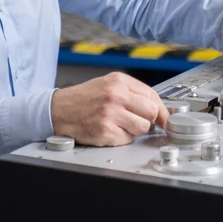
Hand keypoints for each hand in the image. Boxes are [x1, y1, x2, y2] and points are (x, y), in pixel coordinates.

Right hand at [50, 71, 169, 145]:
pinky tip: (110, 130)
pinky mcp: (105, 132)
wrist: (58, 110)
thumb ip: (133, 92)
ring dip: (135, 129)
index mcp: (119, 81)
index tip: (164, 118)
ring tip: (121, 124)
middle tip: (137, 119)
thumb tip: (157, 109)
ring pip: (142, 128)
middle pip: (151, 112)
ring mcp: (110, 115)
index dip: (161, 109)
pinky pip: (127, 139)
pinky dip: (122, 138)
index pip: (152, 96)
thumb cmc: (84, 98)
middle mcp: (115, 96)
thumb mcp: (109, 84)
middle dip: (148, 119)